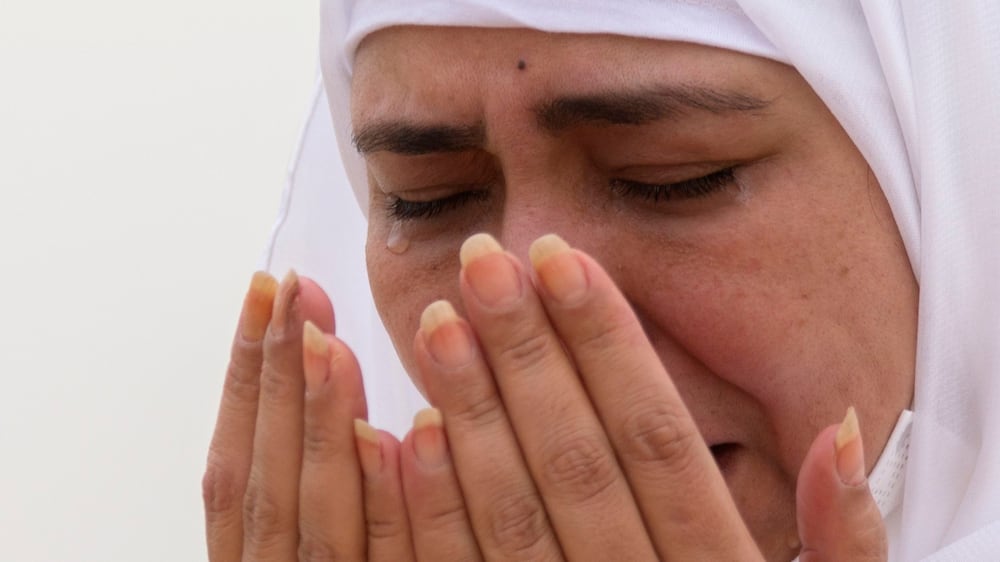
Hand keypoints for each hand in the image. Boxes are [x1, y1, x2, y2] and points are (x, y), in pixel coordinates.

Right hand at [201, 271, 413, 559]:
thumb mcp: (306, 536)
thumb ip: (307, 481)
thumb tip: (315, 373)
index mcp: (251, 554)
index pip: (235, 462)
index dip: (244, 375)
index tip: (262, 294)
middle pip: (269, 475)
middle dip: (277, 376)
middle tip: (294, 289)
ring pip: (318, 511)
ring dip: (320, 421)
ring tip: (330, 342)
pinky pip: (384, 558)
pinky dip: (382, 501)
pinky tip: (386, 436)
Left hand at [390, 232, 887, 559]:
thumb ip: (843, 534)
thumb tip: (844, 431)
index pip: (656, 437)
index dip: (606, 344)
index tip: (561, 258)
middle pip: (576, 459)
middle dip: (526, 354)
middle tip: (483, 261)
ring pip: (513, 515)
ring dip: (469, 414)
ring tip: (435, 322)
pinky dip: (433, 513)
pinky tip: (404, 437)